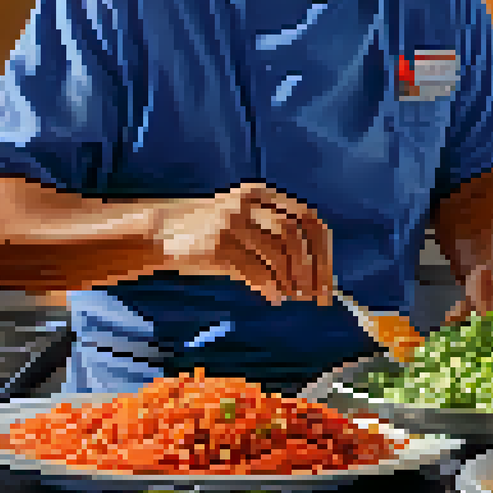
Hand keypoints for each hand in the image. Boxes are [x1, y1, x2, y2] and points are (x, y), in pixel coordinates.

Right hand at [160, 182, 333, 305]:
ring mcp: (233, 222)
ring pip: (277, 252)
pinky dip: (268, 286)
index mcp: (262, 194)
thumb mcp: (247, 225)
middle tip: (317, 296)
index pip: (308, 218)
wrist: (164, 230)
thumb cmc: (213, 233)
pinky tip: (273, 297)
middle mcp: (250, 203)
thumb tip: (314, 279)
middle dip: (313, 268)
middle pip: (296, 234)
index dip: (323, 251)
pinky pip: (253, 268)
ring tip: (294, 296)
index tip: (329, 280)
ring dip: (291, 279)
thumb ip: (277, 241)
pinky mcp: (218, 244)